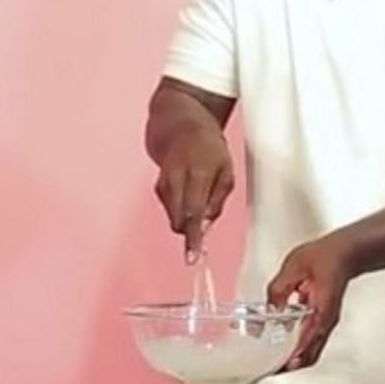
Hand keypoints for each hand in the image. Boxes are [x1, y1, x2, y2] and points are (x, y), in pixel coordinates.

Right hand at [153, 126, 233, 261]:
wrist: (180, 126)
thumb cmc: (209, 148)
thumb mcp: (226, 171)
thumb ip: (216, 201)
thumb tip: (205, 227)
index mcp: (197, 173)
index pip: (194, 213)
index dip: (193, 238)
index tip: (192, 258)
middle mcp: (175, 178)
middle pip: (179, 219)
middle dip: (190, 231)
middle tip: (203, 229)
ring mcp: (163, 182)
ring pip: (174, 217)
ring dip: (187, 218)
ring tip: (201, 195)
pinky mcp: (157, 186)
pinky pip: (171, 209)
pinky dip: (181, 209)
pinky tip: (190, 193)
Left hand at [267, 234, 355, 370]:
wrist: (345, 253)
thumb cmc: (324, 256)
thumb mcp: (294, 266)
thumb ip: (279, 289)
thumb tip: (269, 310)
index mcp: (323, 306)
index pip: (309, 336)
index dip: (294, 351)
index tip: (280, 364)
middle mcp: (327, 320)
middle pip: (311, 353)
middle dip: (291, 364)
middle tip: (270, 370)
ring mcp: (326, 322)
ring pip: (311, 351)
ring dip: (293, 359)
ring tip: (273, 363)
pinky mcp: (322, 321)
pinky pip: (310, 342)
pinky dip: (297, 349)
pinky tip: (281, 347)